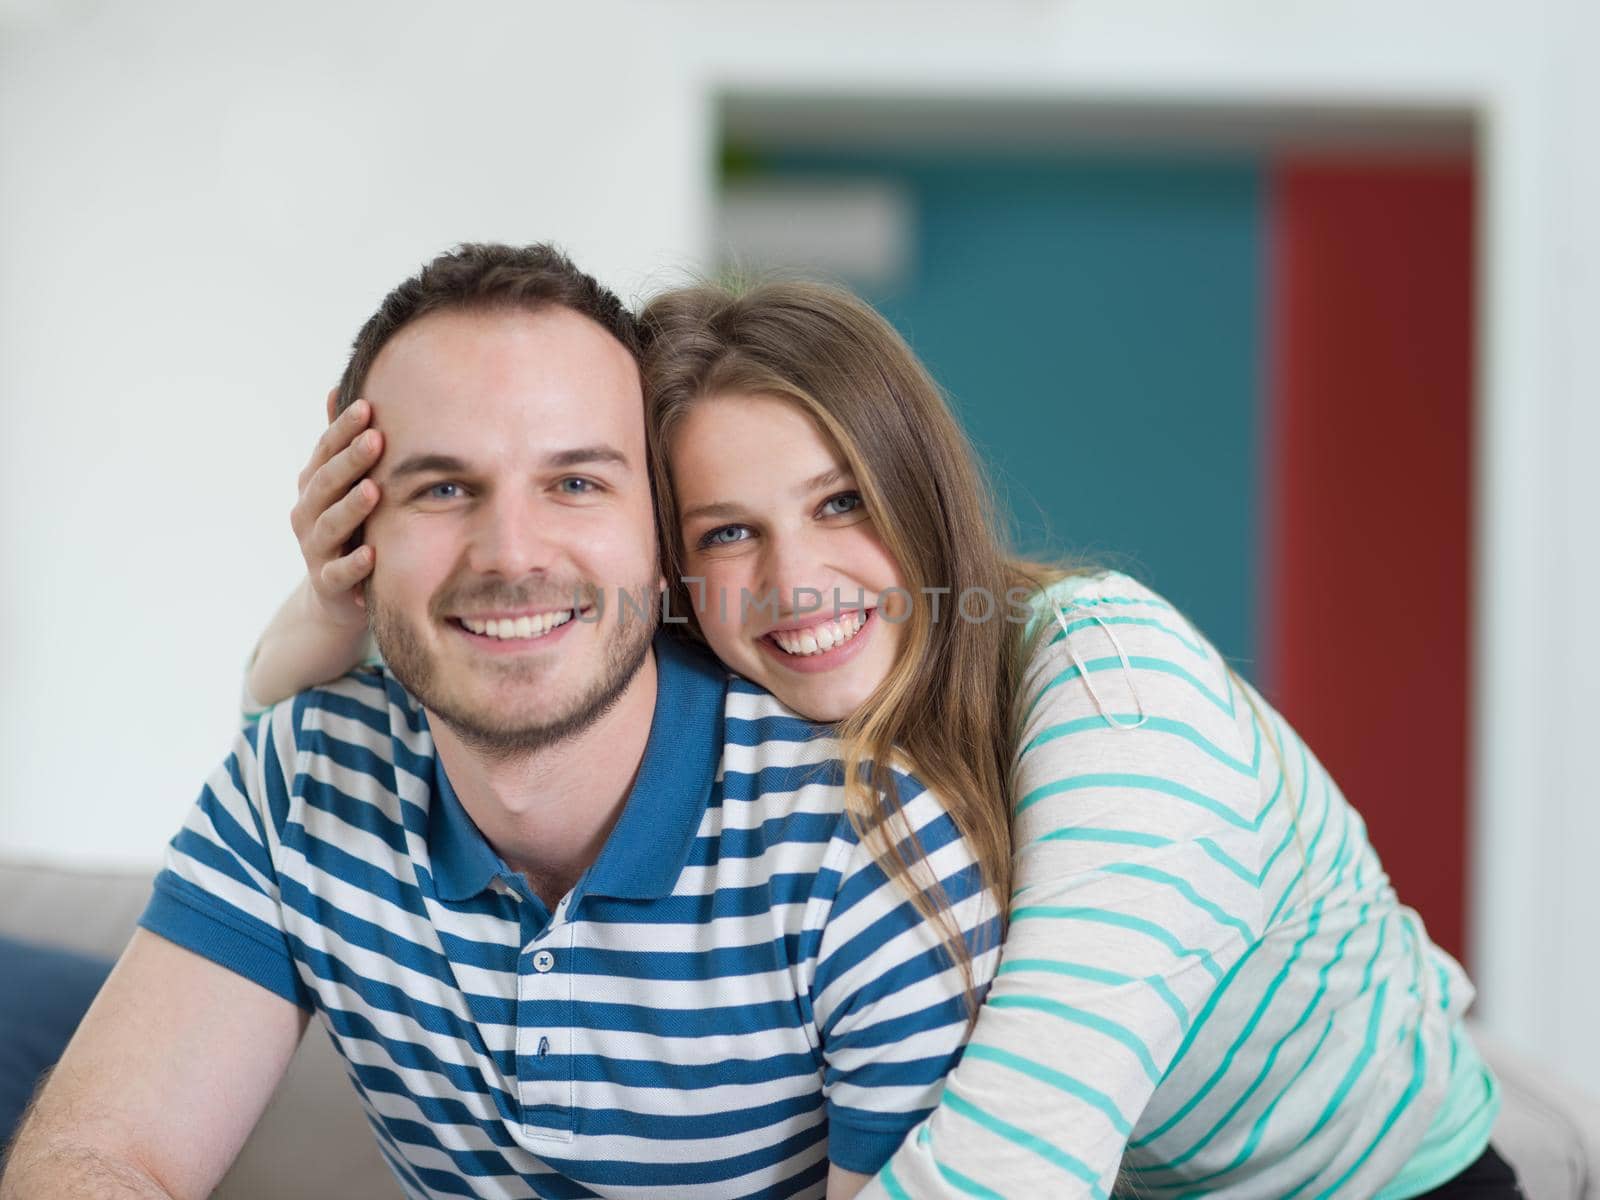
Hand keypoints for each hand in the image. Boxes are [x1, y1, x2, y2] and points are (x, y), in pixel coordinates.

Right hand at [290, 389, 382, 630]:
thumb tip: (338, 389)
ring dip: (352, 507)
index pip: (326, 452)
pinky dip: (354, 564)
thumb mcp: (340, 485)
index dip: (343, 430)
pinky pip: (339, 573)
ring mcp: (315, 549)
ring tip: (374, 490)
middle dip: (350, 461)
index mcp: (313, 486)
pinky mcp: (328, 583)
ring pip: (331, 525)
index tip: (367, 406)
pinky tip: (372, 554)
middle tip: (376, 438)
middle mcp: (308, 514)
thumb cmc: (346, 527)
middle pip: (327, 483)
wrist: (334, 594)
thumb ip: (338, 444)